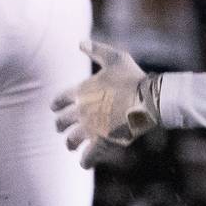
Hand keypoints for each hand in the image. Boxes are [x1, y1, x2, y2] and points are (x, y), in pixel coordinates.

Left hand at [51, 40, 161, 167]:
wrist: (150, 98)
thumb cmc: (134, 77)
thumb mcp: (115, 58)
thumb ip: (97, 50)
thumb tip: (80, 42)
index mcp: (80, 91)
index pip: (58, 101)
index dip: (56, 106)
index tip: (55, 109)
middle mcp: (80, 110)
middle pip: (61, 122)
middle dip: (60, 126)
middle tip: (61, 129)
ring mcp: (90, 127)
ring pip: (71, 140)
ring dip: (70, 143)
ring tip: (71, 146)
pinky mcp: (102, 142)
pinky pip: (88, 157)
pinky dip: (85, 161)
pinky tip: (85, 163)